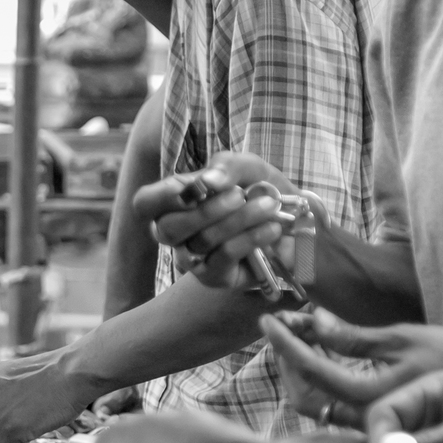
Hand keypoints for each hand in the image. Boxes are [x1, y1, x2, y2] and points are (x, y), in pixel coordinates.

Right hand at [129, 155, 297, 290]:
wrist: (297, 219)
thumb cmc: (262, 190)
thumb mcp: (248, 167)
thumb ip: (227, 166)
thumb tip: (208, 181)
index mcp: (176, 202)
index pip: (145, 204)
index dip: (161, 197)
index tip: (193, 189)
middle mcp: (177, 233)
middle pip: (168, 228)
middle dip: (207, 211)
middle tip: (240, 195)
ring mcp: (193, 258)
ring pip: (201, 241)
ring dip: (239, 220)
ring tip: (269, 205)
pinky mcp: (215, 277)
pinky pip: (224, 257)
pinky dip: (250, 238)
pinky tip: (272, 229)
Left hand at [261, 309, 442, 425]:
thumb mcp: (406, 339)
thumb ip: (355, 336)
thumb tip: (315, 321)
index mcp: (367, 396)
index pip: (309, 370)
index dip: (284, 342)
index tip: (268, 318)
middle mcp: (362, 418)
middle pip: (302, 395)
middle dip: (286, 359)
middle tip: (283, 327)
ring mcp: (370, 424)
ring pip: (316, 403)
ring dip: (301, 369)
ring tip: (301, 334)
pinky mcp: (379, 422)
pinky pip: (336, 404)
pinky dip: (321, 377)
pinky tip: (326, 351)